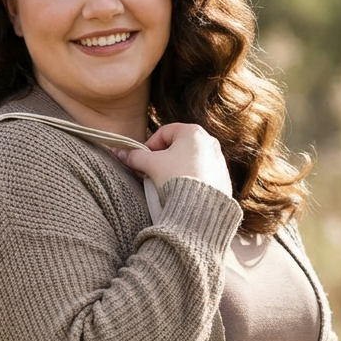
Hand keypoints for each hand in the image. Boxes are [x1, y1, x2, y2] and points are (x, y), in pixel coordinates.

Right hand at [110, 123, 232, 197]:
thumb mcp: (151, 165)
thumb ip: (134, 157)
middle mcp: (210, 142)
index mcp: (193, 132)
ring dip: (176, 169)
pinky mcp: (223, 178)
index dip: (149, 145)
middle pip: (178, 146)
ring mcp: (219, 160)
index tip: (143, 160)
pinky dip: (191, 179)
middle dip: (163, 159)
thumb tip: (118, 153)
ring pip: (190, 161)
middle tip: (153, 173)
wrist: (200, 208)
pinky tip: (183, 192)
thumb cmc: (176, 179)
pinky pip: (202, 174)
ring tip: (167, 184)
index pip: (164, 133)